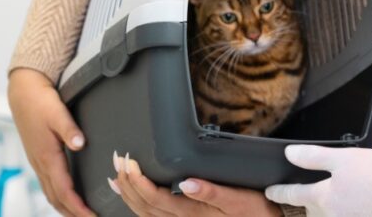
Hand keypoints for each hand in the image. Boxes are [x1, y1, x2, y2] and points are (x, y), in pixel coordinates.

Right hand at [7, 68, 94, 216]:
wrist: (22, 91)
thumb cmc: (40, 101)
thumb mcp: (57, 112)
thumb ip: (69, 129)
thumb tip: (80, 144)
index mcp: (47, 155)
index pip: (64, 189)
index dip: (77, 205)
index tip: (91, 215)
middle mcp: (40, 163)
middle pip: (56, 197)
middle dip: (72, 212)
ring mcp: (37, 161)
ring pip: (50, 192)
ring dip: (64, 206)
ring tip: (80, 214)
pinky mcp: (37, 156)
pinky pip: (47, 183)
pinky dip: (57, 195)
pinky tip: (66, 196)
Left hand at [111, 152, 281, 215]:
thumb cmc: (255, 212)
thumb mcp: (240, 199)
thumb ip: (213, 192)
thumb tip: (187, 182)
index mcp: (192, 214)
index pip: (156, 198)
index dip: (138, 182)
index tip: (129, 162)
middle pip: (144, 206)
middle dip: (128, 183)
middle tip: (118, 159)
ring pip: (144, 213)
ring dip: (128, 193)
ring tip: (116, 175)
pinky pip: (153, 216)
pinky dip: (138, 204)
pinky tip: (132, 194)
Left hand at [265, 145, 371, 216]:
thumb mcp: (343, 158)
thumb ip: (314, 157)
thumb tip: (290, 154)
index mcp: (322, 198)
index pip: (293, 195)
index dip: (279, 191)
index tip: (270, 191)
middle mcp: (331, 216)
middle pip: (310, 211)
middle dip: (307, 203)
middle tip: (307, 195)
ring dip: (325, 210)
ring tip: (333, 199)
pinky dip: (342, 212)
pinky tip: (352, 205)